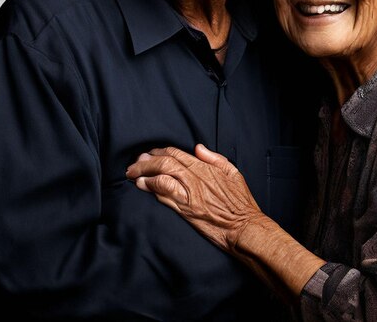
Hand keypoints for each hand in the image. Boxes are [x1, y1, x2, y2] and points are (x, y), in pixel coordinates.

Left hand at [126, 145, 262, 251]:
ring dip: (144, 172)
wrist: (244, 227)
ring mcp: (190, 194)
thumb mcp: (233, 173)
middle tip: (135, 162)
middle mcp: (196, 178)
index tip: (150, 153)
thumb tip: (198, 148)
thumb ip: (215, 158)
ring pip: (162, 175)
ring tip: (132, 173)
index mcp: (206, 167)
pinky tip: (142, 186)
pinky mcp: (186, 210)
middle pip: (165, 161)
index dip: (160, 151)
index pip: (177, 153)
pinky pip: (165, 194)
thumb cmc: (241, 203)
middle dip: (147, 160)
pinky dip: (151, 187)